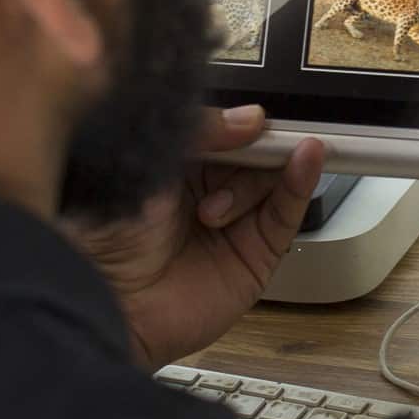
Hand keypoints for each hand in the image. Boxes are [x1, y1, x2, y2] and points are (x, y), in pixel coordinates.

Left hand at [63, 105, 323, 371]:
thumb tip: (253, 118)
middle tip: (260, 140)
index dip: (242, 121)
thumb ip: (202, 132)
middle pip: (255, 151)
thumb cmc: (112, 234)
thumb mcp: (153, 162)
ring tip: (211, 213)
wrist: (111, 304)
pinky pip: (286, 212)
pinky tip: (307, 156)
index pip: (226, 132)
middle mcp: (208, 191)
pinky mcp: (257, 255)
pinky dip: (301, 181)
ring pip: (272, 178)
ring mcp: (235, 223)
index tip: (255, 113)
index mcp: (180, 166)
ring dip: (253, 181)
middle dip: (257, 146)